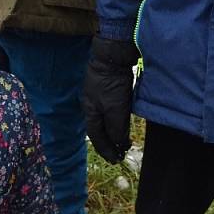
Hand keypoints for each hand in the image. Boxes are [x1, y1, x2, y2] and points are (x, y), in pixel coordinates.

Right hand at [83, 36, 138, 163]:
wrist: (113, 54)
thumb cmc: (111, 82)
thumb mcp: (115, 109)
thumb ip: (116, 128)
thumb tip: (118, 143)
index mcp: (90, 112)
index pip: (96, 136)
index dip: (106, 149)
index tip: (116, 159)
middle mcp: (91, 105)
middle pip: (99, 129)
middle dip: (109, 143)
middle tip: (120, 154)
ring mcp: (98, 96)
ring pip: (105, 119)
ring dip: (113, 132)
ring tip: (123, 141)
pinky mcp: (107, 87)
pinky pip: (111, 109)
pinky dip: (116, 120)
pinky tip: (122, 121)